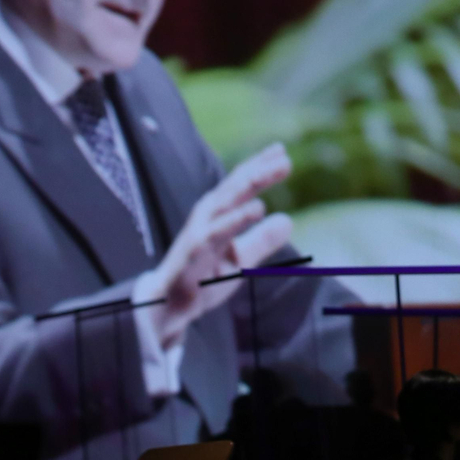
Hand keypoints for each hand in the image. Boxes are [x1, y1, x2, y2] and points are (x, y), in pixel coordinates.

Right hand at [138, 143, 294, 347]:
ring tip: (274, 170)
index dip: (260, 167)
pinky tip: (258, 208)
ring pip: (227, 200)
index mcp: (218, 215)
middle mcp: (208, 217)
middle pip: (236, 186)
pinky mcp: (196, 249)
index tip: (281, 152)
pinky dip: (238, 217)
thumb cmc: (202, 278)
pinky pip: (219, 230)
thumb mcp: (241, 258)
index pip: (241, 186)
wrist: (171, 306)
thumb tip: (289, 220)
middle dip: (259, 169)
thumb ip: (263, 240)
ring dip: (251, 183)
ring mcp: (201, 230)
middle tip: (284, 158)